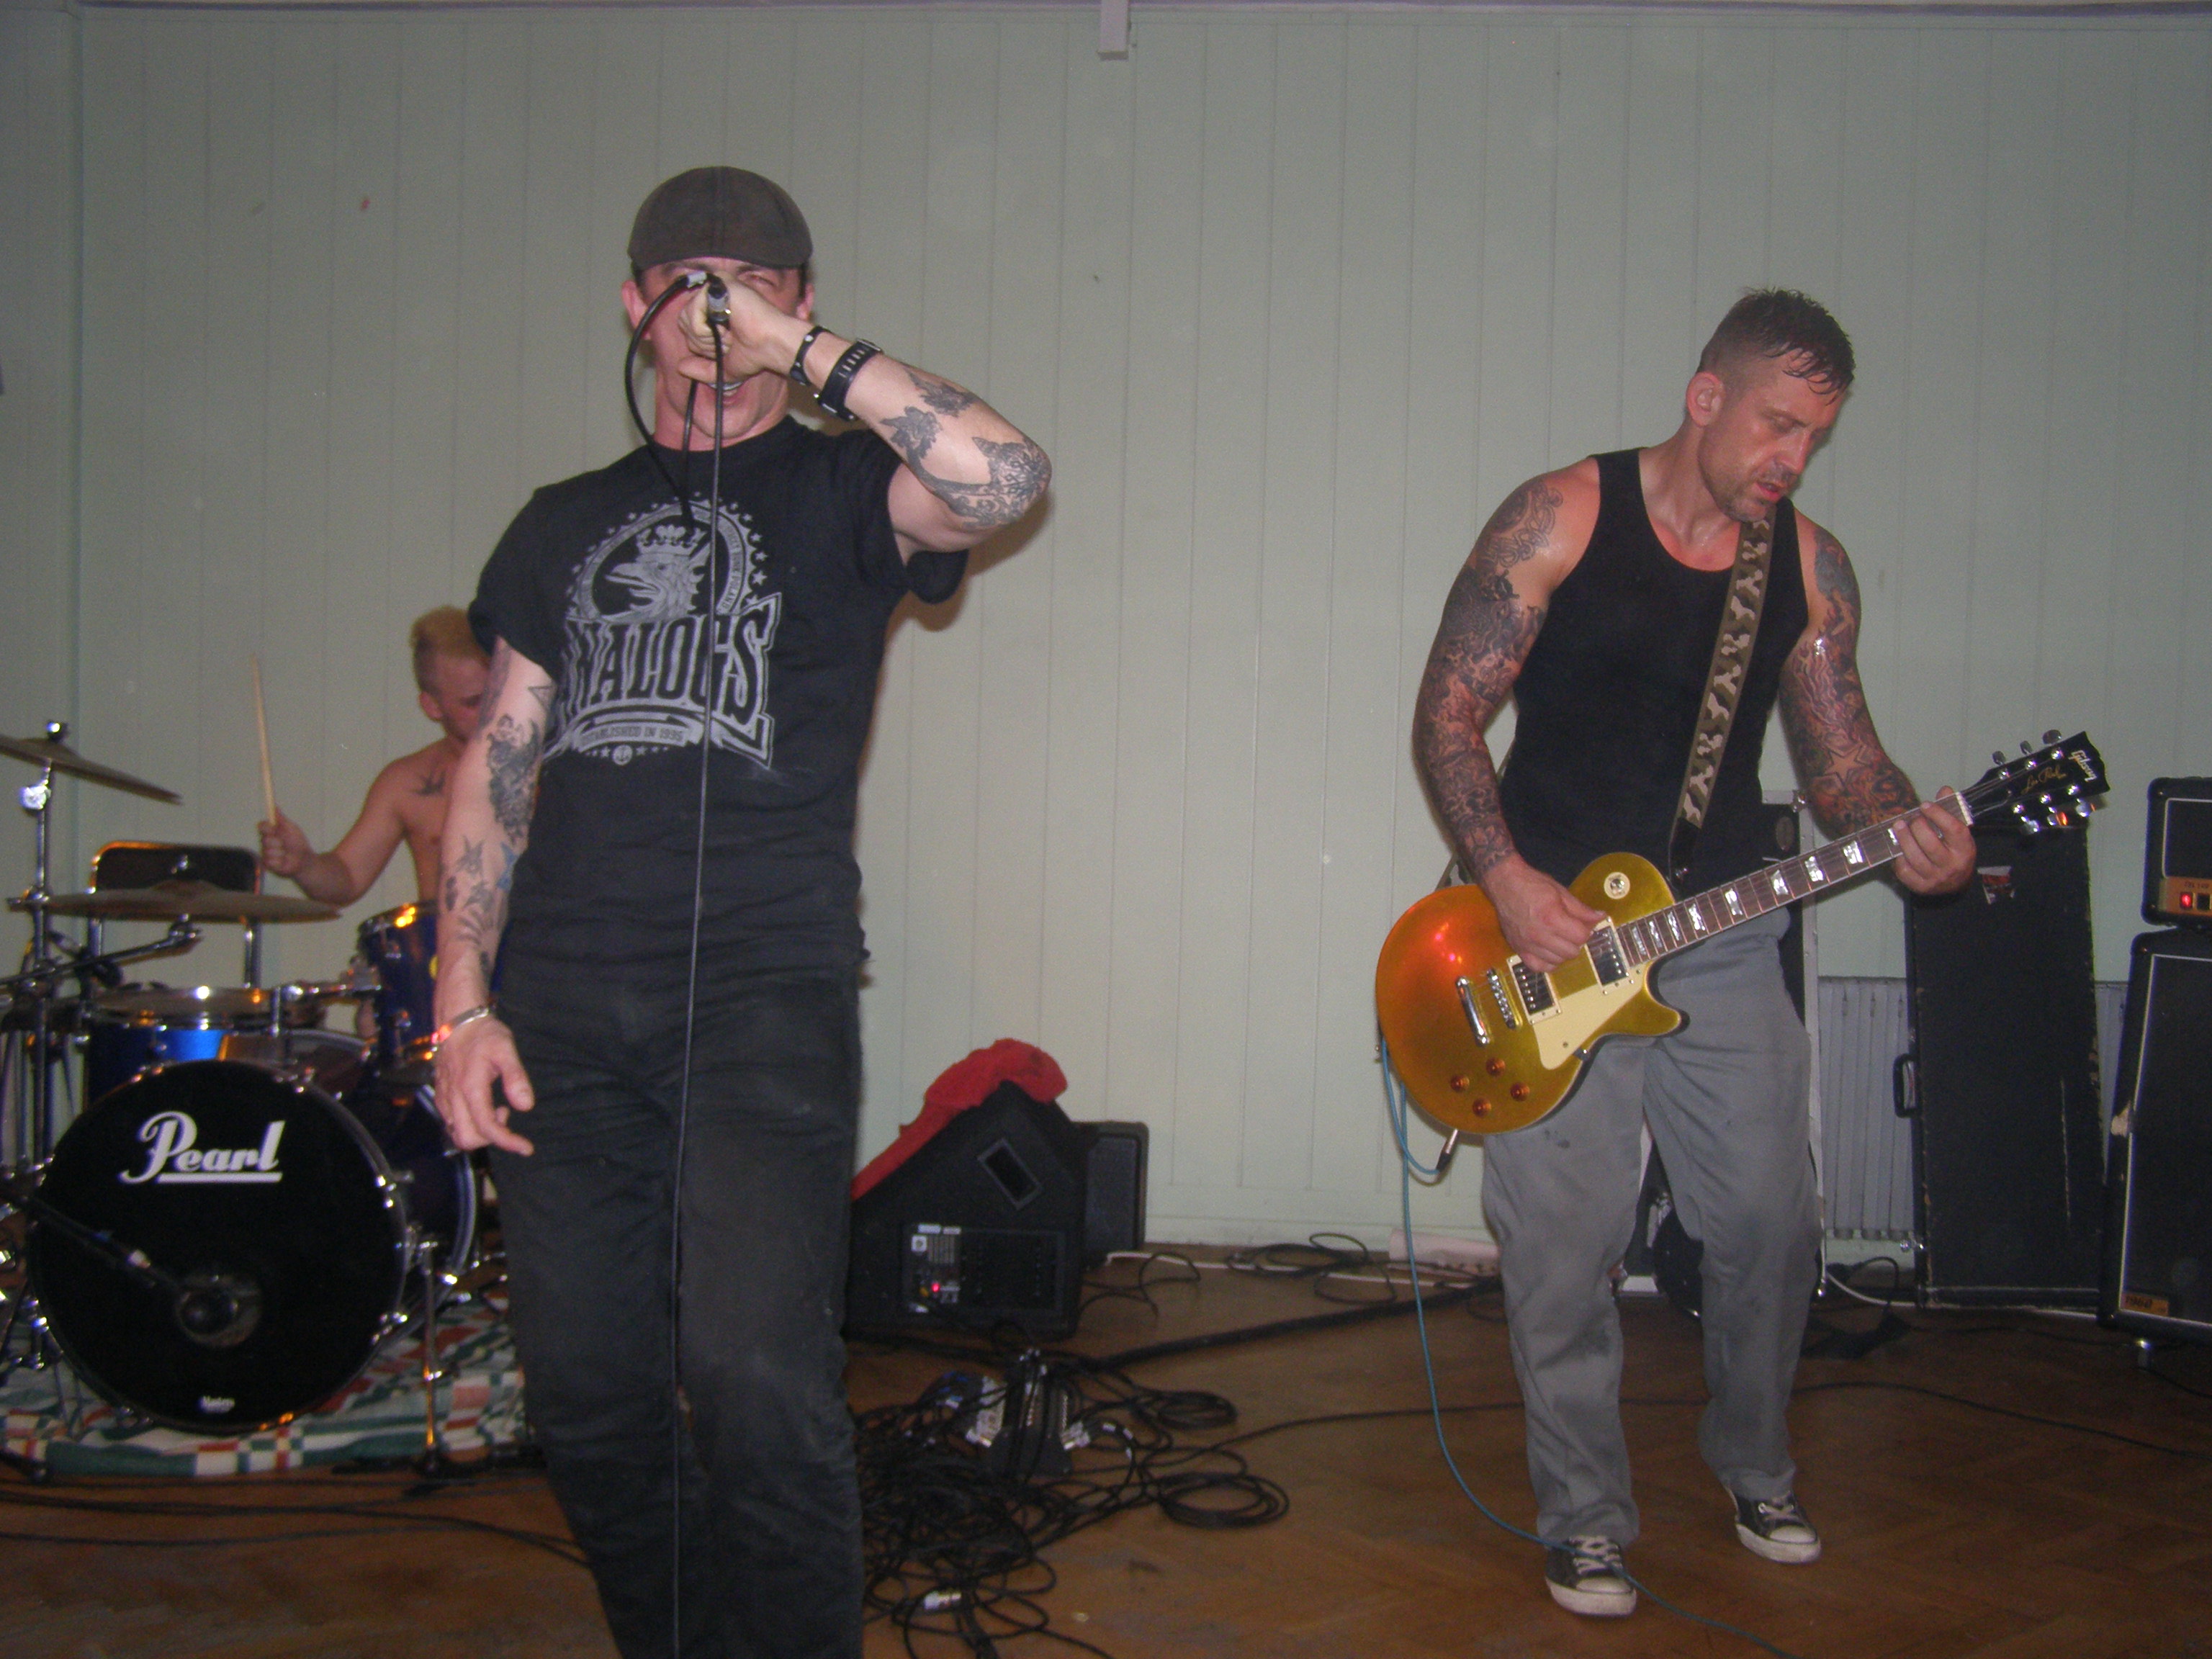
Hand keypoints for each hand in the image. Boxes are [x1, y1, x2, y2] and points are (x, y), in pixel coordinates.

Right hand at [257, 811, 312, 878]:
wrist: (304, 859)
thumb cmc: (297, 842)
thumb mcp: (291, 828)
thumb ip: (281, 818)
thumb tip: (274, 805)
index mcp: (270, 832)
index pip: (261, 826)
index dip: (267, 828)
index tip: (274, 829)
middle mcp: (265, 842)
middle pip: (264, 839)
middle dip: (278, 841)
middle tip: (285, 844)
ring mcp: (265, 853)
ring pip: (268, 850)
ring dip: (281, 851)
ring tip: (286, 854)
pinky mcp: (267, 864)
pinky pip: (270, 860)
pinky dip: (280, 860)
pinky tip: (284, 861)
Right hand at [432, 1017, 535, 1154]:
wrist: (457, 1022)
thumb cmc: (483, 1035)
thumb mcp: (506, 1049)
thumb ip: (516, 1078)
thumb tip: (525, 1106)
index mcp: (469, 1088)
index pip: (487, 1128)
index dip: (507, 1142)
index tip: (526, 1148)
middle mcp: (452, 1098)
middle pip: (466, 1139)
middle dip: (490, 1138)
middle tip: (506, 1114)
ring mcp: (443, 1099)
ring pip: (456, 1134)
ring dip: (479, 1132)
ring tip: (496, 1108)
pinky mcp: (440, 1097)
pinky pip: (451, 1123)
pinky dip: (469, 1124)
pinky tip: (483, 1106)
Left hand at [673, 277, 802, 385]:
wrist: (772, 346)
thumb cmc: (756, 354)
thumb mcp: (724, 368)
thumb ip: (702, 369)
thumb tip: (680, 367)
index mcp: (715, 309)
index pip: (688, 326)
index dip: (703, 344)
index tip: (728, 346)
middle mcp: (714, 295)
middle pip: (683, 321)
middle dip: (703, 342)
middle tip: (729, 341)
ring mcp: (716, 286)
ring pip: (686, 316)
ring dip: (706, 337)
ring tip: (730, 335)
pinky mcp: (719, 283)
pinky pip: (693, 309)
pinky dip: (706, 329)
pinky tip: (728, 328)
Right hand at [1481, 855, 1603, 972]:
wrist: (1504, 883)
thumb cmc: (1532, 884)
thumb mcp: (1560, 892)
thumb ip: (1581, 909)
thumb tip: (1600, 917)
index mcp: (1552, 918)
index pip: (1581, 937)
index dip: (1586, 930)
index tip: (1583, 924)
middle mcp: (1539, 935)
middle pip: (1571, 952)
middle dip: (1576, 941)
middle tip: (1572, 931)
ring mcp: (1527, 944)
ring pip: (1557, 961)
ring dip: (1563, 952)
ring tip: (1560, 939)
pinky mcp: (1518, 949)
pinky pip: (1538, 967)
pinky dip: (1547, 962)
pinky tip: (1549, 951)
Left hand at [1895, 788, 1976, 896]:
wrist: (1956, 883)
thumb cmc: (1955, 852)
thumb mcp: (1958, 833)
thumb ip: (1951, 812)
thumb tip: (1944, 790)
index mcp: (1965, 849)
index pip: (1954, 830)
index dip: (1938, 815)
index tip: (1925, 805)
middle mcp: (1952, 866)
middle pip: (1931, 844)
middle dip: (1917, 827)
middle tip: (1911, 818)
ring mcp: (1936, 878)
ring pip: (1915, 858)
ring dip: (1904, 839)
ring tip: (1898, 826)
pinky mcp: (1921, 887)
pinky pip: (1905, 871)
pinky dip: (1899, 858)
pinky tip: (1898, 848)